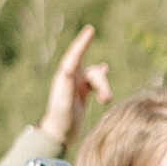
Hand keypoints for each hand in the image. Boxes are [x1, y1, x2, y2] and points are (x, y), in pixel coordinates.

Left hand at [35, 25, 112, 155]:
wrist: (59, 135)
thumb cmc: (61, 119)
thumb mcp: (64, 101)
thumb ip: (67, 83)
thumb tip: (69, 65)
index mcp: (65, 77)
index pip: (75, 56)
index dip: (83, 43)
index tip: (90, 30)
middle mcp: (71, 79)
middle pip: (93, 73)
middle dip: (102, 84)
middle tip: (106, 100)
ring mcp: (77, 86)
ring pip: (97, 79)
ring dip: (104, 88)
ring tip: (106, 101)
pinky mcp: (82, 94)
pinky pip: (94, 81)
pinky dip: (100, 78)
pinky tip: (105, 68)